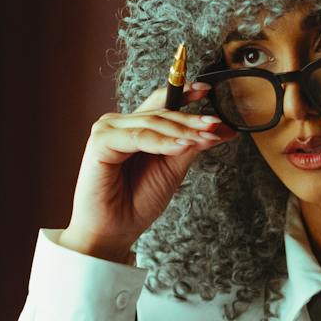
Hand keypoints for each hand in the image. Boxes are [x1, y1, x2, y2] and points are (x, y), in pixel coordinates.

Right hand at [59, 83, 236, 261]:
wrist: (115, 230)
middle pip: (161, 113)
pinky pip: (138, 137)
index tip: (209, 90)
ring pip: (152, 123)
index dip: (185, 93)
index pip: (161, 103)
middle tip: (217, 124)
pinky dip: (162, 142)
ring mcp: (108, 130)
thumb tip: (220, 129)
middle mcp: (120, 124)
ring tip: (207, 137)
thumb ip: (191, 145)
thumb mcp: (172, 169)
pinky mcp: (100, 142)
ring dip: (183, 131)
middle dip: (192, 119)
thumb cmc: (138, 201)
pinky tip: (181, 146)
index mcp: (135, 127)